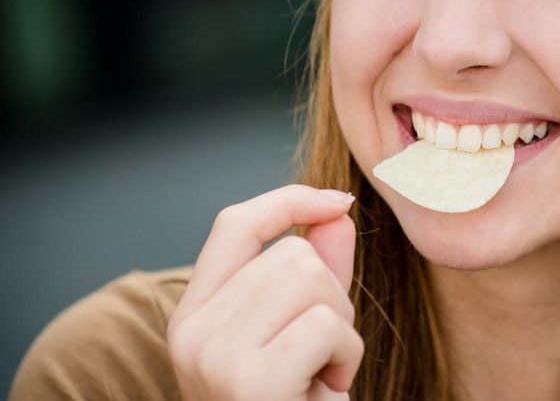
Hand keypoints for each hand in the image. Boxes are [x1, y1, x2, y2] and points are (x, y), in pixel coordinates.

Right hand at [167, 185, 361, 400]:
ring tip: (320, 373)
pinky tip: (324, 392)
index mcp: (195, 314)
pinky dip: (345, 356)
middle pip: (292, 254)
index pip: (234, 224)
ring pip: (311, 279)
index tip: (337, 201)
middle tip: (319, 354)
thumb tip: (336, 212)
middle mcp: (192, 332)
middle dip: (332, 297)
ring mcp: (214, 357)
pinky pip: (327, 325)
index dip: (289, 200)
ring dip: (341, 327)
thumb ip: (318, 272)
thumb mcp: (303, 333)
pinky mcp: (250, 382)